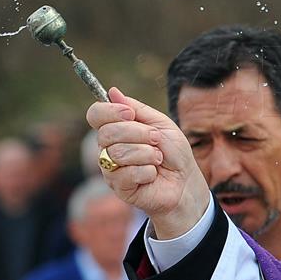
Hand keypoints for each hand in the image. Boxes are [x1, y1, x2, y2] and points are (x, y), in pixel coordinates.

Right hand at [86, 87, 210, 238]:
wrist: (185, 180)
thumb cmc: (173, 151)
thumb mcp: (160, 124)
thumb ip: (137, 109)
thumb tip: (112, 92)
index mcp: (116, 129)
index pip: (95, 114)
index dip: (109, 111)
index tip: (129, 114)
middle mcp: (107, 148)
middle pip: (107, 133)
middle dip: (139, 133)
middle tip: (156, 139)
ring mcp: (111, 169)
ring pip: (118, 153)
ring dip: (147, 153)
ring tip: (158, 159)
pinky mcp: (119, 187)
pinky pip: (127, 173)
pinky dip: (148, 171)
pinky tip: (153, 174)